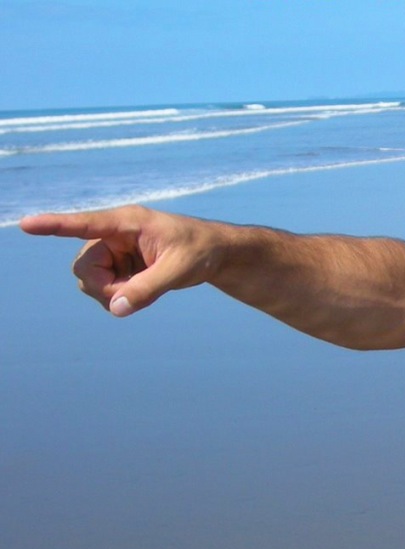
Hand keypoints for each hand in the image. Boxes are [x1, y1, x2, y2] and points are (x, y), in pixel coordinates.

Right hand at [21, 206, 221, 316]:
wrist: (216, 254)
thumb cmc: (201, 251)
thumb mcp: (180, 270)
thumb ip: (149, 288)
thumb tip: (116, 308)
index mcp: (126, 222)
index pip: (84, 224)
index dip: (54, 225)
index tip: (27, 225)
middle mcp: (113, 234)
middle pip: (84, 268)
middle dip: (104, 288)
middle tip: (135, 294)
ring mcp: (113, 251)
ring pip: (91, 281)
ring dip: (113, 293)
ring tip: (148, 287)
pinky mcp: (118, 266)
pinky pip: (104, 289)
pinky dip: (121, 297)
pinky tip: (145, 288)